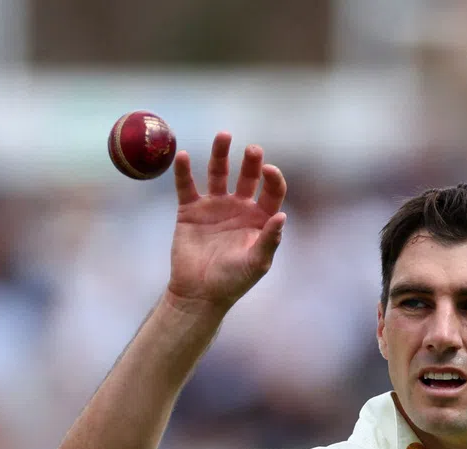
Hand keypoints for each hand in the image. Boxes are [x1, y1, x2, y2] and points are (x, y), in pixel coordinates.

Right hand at [166, 133, 286, 312]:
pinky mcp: (190, 209)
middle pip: (247, 176)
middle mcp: (239, 207)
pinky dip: (183, 171)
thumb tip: (283, 216)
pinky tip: (183, 156)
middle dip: (251, 162)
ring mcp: (214, 206)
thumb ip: (269, 240)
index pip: (271, 192)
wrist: (199, 293)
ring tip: (224, 136)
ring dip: (220, 154)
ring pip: (218, 172)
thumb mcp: (256, 263)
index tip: (269, 171)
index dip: (273, 179)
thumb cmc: (232, 281)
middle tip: (253, 150)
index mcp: (259, 219)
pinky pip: (186, 185)